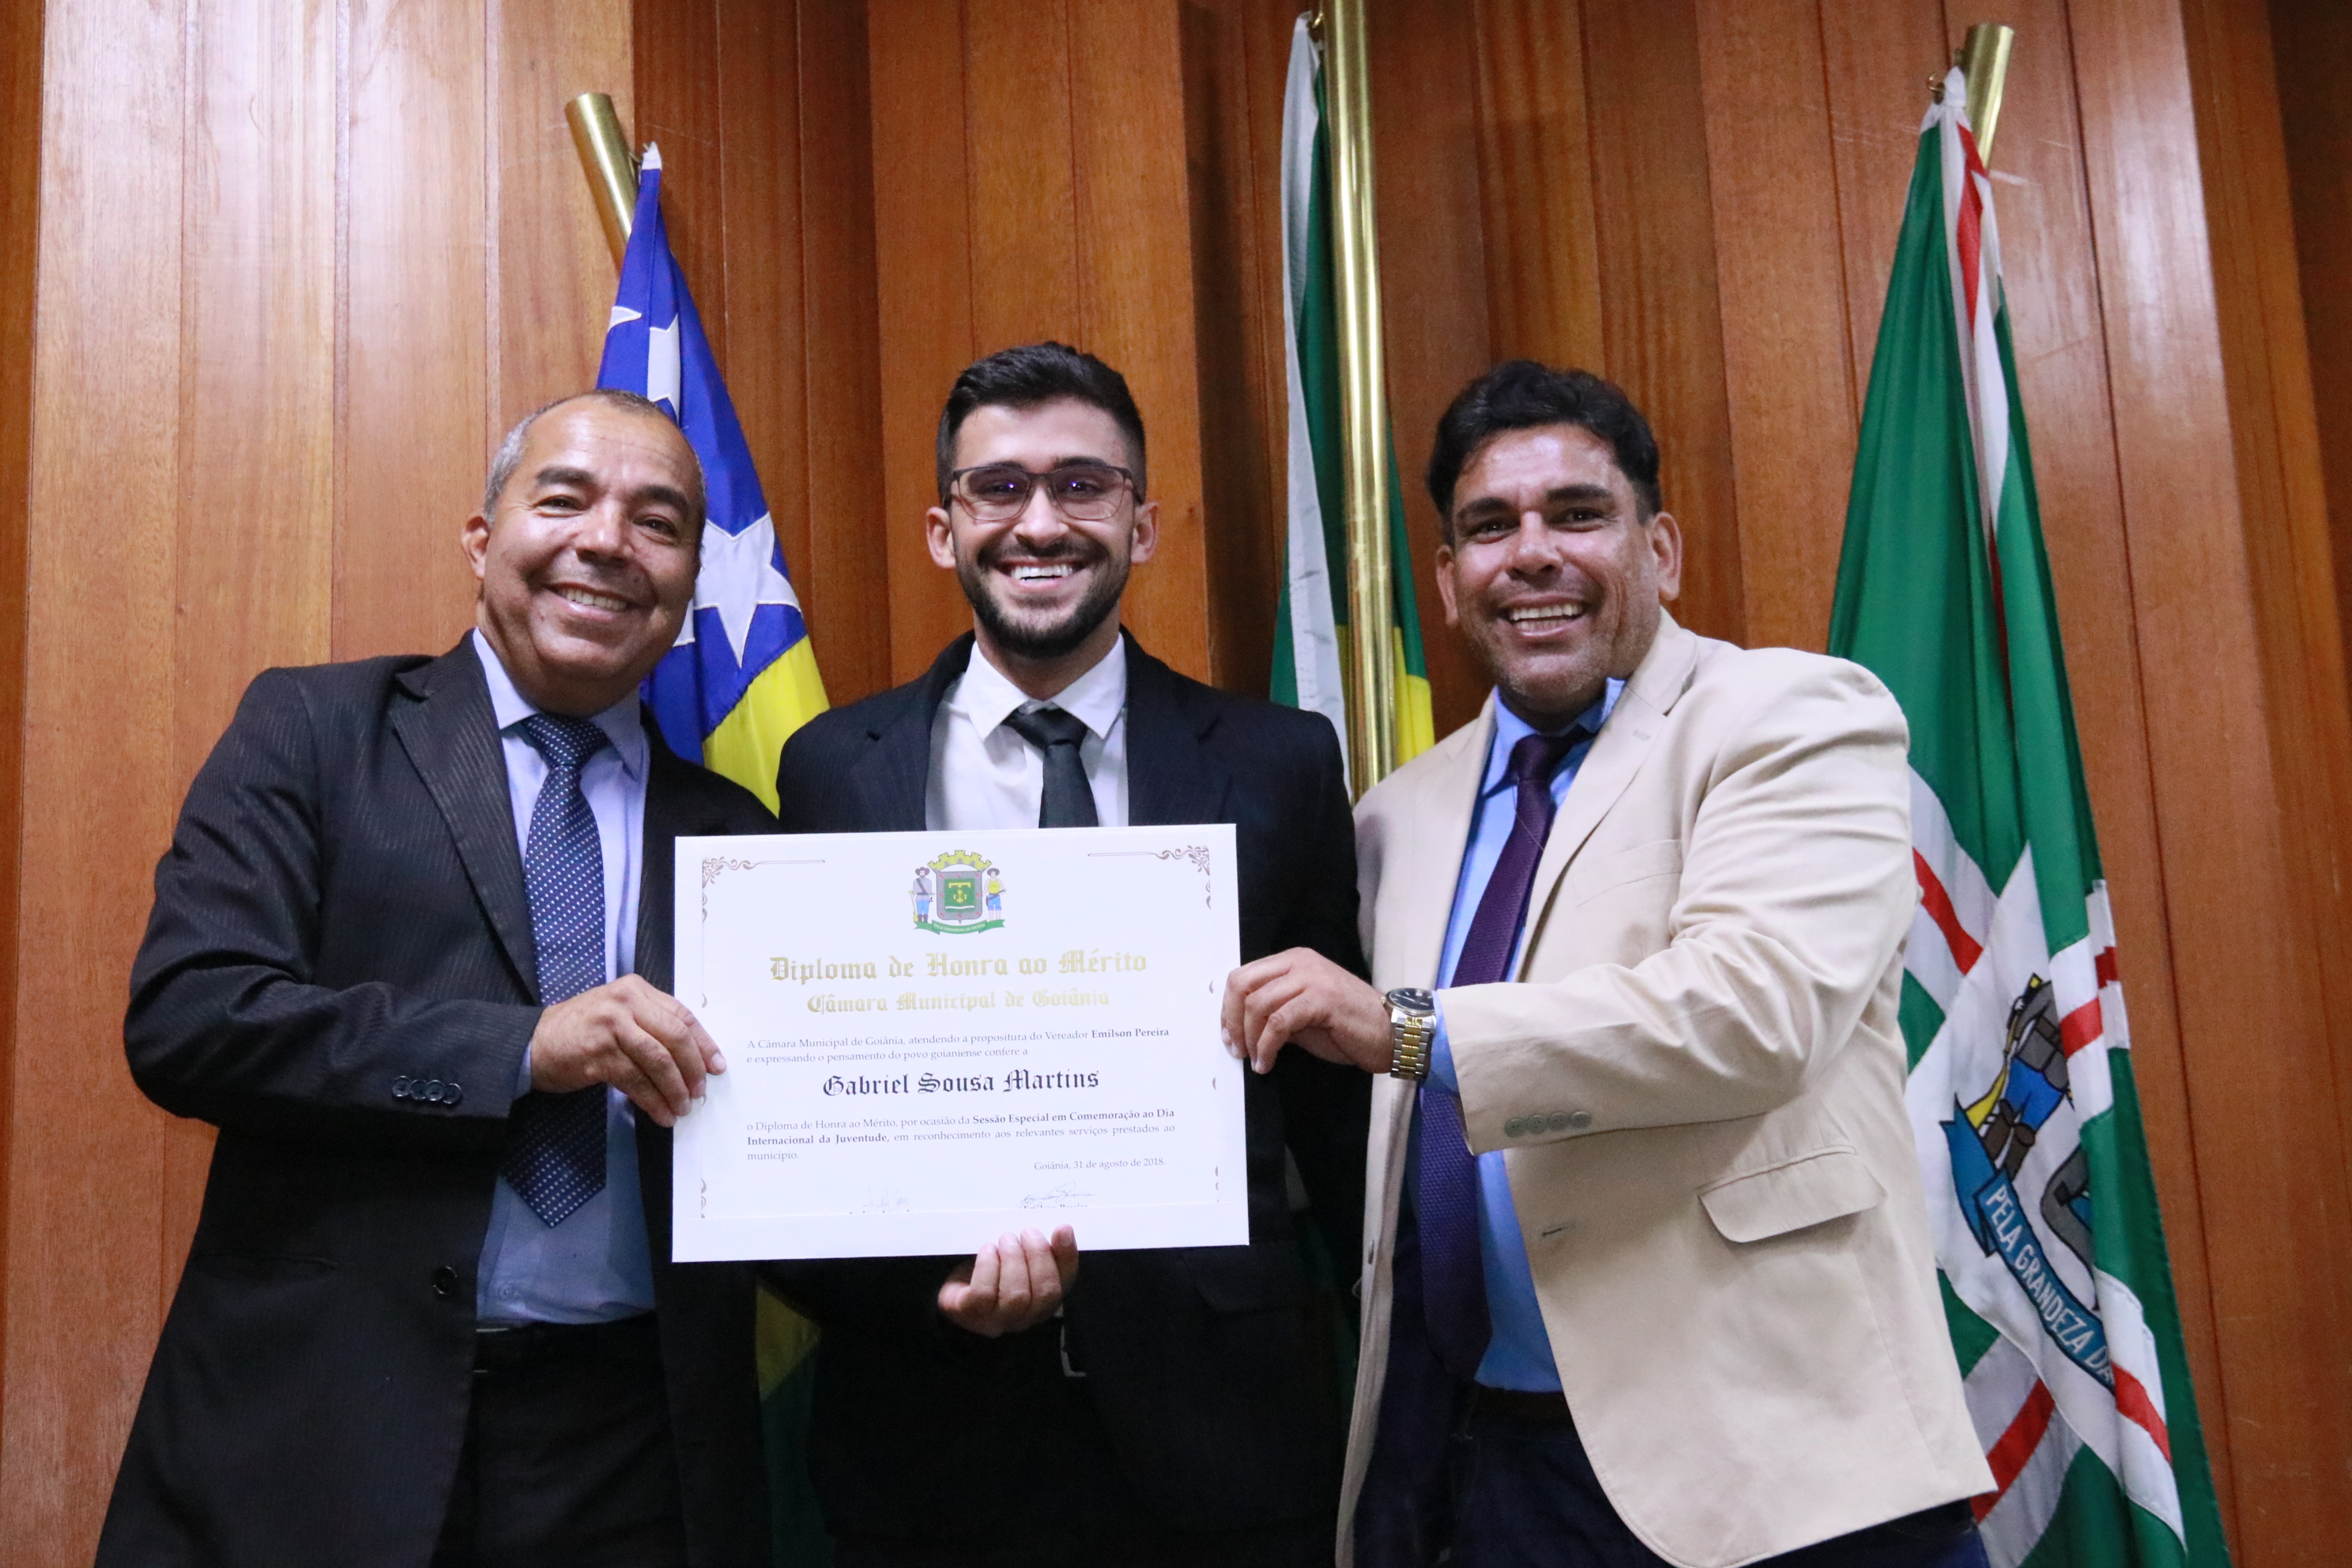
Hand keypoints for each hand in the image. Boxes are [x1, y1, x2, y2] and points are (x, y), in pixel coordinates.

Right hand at [528, 975, 723, 1127]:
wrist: (532, 1043)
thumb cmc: (579, 1031)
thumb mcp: (617, 1014)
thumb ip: (650, 1023)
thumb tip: (692, 1057)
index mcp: (636, 990)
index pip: (681, 1015)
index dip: (703, 1043)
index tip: (717, 1066)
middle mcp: (626, 1002)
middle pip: (675, 1037)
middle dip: (693, 1068)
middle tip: (699, 1092)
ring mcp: (612, 1027)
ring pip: (659, 1061)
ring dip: (675, 1089)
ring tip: (682, 1108)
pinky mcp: (598, 1054)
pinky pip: (636, 1081)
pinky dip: (653, 1100)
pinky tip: (661, 1113)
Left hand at [936, 1226, 1078, 1336]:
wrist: (954, 1288)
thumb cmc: (992, 1268)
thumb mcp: (1017, 1255)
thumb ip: (1037, 1247)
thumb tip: (1059, 1227)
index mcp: (1045, 1299)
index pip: (1065, 1281)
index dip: (1067, 1255)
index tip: (1062, 1228)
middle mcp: (1026, 1316)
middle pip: (1045, 1292)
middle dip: (1039, 1256)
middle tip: (1027, 1231)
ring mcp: (998, 1320)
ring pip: (1016, 1295)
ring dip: (1013, 1260)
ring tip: (1005, 1238)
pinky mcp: (970, 1314)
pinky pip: (984, 1294)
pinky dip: (988, 1267)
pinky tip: (987, 1250)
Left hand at [1221, 947, 1392, 1075]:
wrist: (1390, 1033)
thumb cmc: (1347, 1027)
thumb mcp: (1302, 1015)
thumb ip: (1273, 1012)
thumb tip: (1239, 1028)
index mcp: (1292, 961)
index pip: (1243, 976)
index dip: (1228, 1008)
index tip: (1228, 1036)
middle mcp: (1299, 962)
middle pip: (1243, 985)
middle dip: (1233, 1021)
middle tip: (1236, 1049)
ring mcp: (1311, 977)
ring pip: (1258, 1004)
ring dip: (1250, 1039)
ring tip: (1256, 1060)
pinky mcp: (1321, 998)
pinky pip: (1278, 1022)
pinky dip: (1267, 1046)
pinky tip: (1268, 1063)